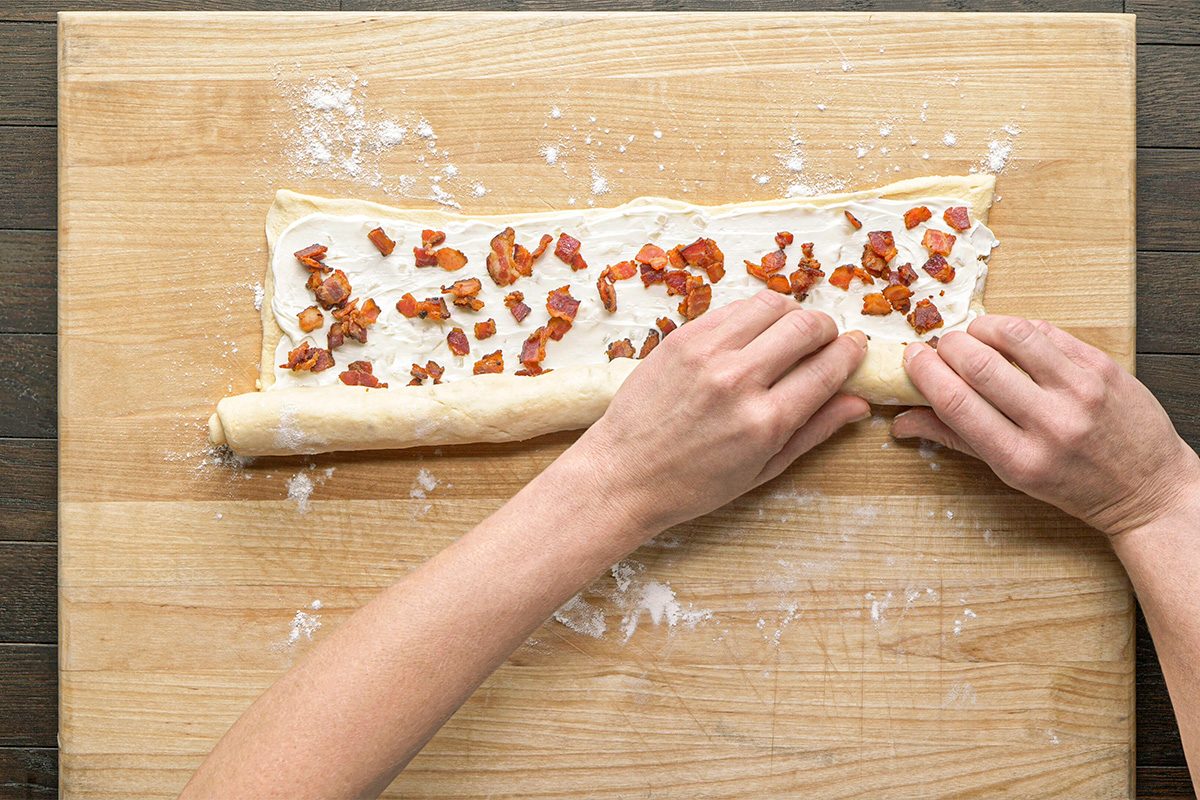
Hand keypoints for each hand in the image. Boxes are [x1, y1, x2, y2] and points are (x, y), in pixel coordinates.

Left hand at [569, 290, 869, 535]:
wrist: (623, 474)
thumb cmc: (692, 484)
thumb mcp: (762, 470)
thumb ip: (813, 431)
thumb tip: (858, 402)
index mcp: (765, 422)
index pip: (828, 367)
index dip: (851, 353)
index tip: (855, 349)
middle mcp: (738, 380)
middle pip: (807, 325)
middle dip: (827, 329)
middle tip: (823, 342)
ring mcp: (706, 353)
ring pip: (772, 304)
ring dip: (791, 314)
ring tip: (787, 336)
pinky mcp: (681, 337)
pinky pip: (733, 308)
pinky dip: (752, 315)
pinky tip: (751, 336)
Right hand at [892, 315, 1199, 537]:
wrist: (1147, 488)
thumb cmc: (1074, 486)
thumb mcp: (1011, 475)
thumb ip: (956, 440)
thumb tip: (901, 422)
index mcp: (1019, 458)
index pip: (955, 401)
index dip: (924, 371)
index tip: (913, 359)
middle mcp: (1050, 423)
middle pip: (978, 364)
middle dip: (947, 346)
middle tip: (941, 347)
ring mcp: (1080, 391)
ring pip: (1012, 335)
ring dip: (980, 328)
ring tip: (974, 338)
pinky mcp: (1101, 366)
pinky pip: (1046, 331)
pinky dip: (1016, 328)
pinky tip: (1010, 339)